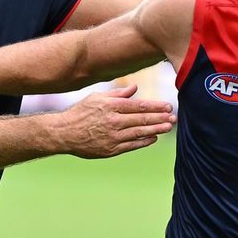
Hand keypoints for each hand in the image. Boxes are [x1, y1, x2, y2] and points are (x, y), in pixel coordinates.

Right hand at [55, 84, 175, 157]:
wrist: (64, 133)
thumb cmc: (81, 112)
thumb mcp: (97, 97)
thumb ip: (117, 93)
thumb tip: (135, 88)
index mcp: (111, 106)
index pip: (139, 106)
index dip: (156, 106)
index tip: (168, 106)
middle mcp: (113, 121)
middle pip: (142, 120)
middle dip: (160, 118)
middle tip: (174, 117)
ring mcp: (112, 137)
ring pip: (139, 133)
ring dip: (156, 130)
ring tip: (168, 127)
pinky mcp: (110, 150)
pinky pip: (131, 145)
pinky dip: (144, 142)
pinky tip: (153, 138)